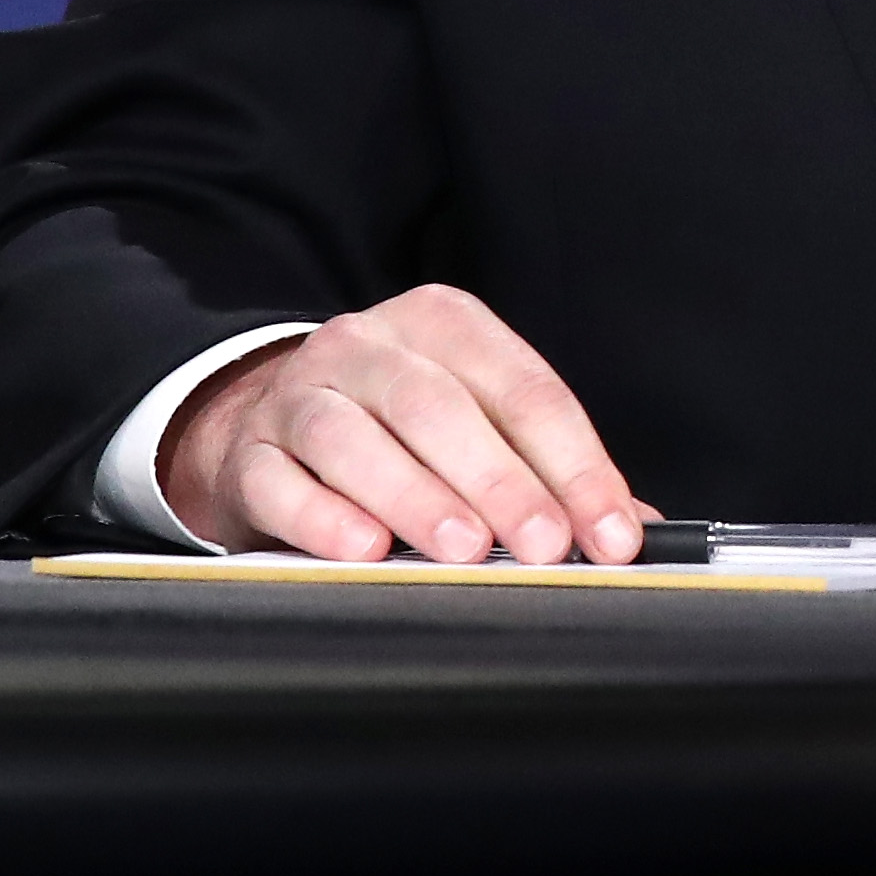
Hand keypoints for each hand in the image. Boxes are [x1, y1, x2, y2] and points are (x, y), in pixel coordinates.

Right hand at [153, 287, 647, 564]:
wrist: (259, 422)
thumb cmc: (396, 427)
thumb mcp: (476, 422)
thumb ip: (548, 468)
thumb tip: (630, 528)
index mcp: (444, 324)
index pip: (526, 391)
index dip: (576, 466)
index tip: (609, 532)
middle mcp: (367, 346)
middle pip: (439, 408)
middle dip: (501, 482)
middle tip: (542, 545)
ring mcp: (296, 395)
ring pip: (353, 438)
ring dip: (416, 498)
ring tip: (464, 550)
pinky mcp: (245, 453)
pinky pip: (279, 482)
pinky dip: (324, 518)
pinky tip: (365, 551)